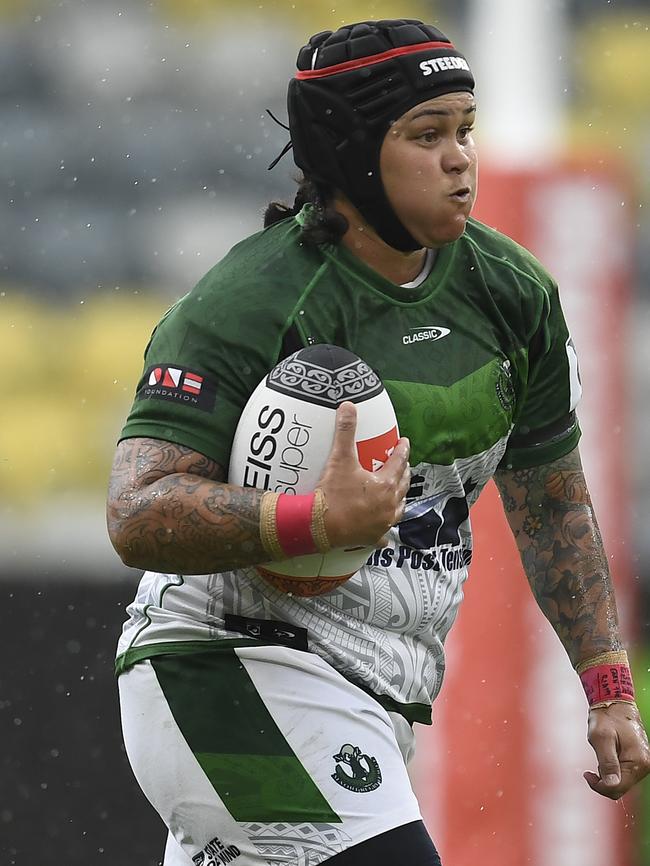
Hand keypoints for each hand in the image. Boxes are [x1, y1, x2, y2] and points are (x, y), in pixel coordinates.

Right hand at [317, 401, 410, 548]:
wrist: (320, 524)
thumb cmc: (333, 493)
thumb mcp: (340, 458)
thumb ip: (346, 431)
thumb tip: (348, 407)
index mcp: (385, 484)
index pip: (399, 462)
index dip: (402, 450)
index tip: (404, 443)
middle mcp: (389, 504)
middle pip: (402, 485)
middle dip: (403, 473)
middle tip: (402, 465)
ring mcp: (382, 522)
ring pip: (398, 509)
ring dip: (399, 499)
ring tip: (397, 493)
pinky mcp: (372, 537)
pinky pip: (382, 535)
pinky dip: (383, 532)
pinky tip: (383, 534)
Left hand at [583, 701, 649, 798]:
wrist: (614, 703)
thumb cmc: (606, 717)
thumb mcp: (601, 738)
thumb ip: (607, 762)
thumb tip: (611, 785)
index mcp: (637, 761)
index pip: (618, 788)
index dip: (599, 786)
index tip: (587, 774)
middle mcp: (643, 765)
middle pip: (621, 788)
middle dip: (603, 781)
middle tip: (590, 769)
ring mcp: (641, 763)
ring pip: (621, 782)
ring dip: (607, 775)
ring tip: (600, 756)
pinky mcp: (637, 760)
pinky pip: (623, 774)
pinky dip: (612, 769)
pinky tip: (606, 756)